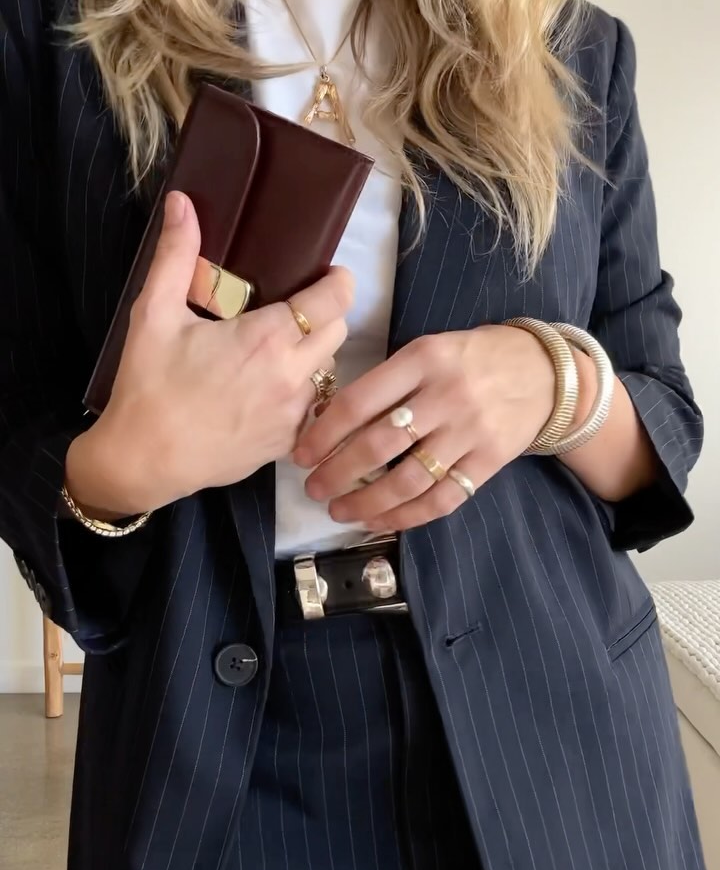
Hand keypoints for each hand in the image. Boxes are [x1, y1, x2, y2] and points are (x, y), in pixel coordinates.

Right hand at [66, 192, 352, 516]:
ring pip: (329, 372)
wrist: (143, 461)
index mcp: (267, 339)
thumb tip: (182, 202)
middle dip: (326, 314)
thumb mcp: (154, 314)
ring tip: (280, 349)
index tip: (329, 274)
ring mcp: (294, 414)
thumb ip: (176, 255)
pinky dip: (301, 393)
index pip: (333, 301)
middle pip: (338, 332)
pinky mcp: (287, 443)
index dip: (339, 282)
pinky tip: (269, 389)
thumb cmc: (148, 387)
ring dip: (314, 355)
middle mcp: (292, 376)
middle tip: (297, 307)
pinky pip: (313, 408)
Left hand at [294, 326, 556, 532]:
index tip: (300, 454)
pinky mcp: (489, 460)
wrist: (545, 372)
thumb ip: (389, 379)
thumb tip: (331, 417)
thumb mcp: (430, 348)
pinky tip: (380, 520)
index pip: (359, 402)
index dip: (323, 434)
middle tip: (312, 488)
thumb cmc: (474, 357)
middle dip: (336, 473)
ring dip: (366, 501)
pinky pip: (442, 498)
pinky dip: (406, 516)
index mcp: (422, 359)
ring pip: (407, 479)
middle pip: (377, 445)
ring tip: (338, 510)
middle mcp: (444, 396)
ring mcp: (469, 431)